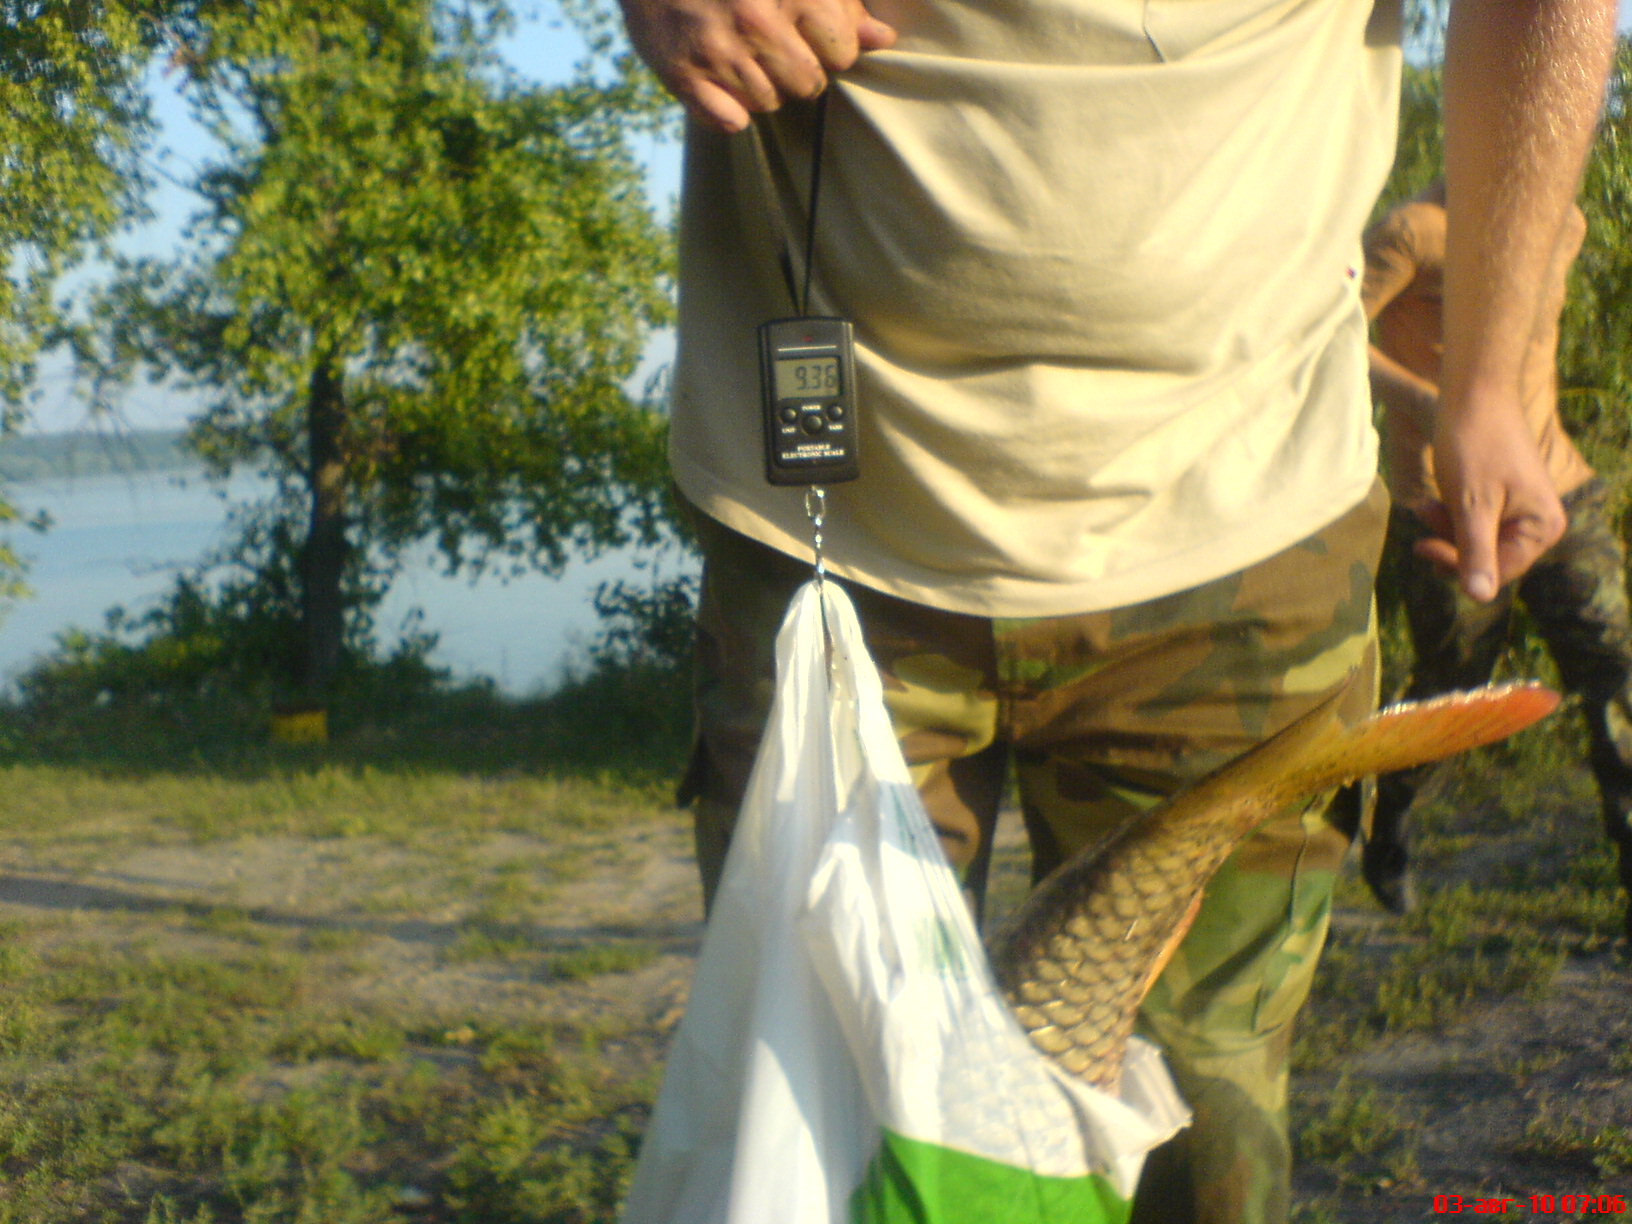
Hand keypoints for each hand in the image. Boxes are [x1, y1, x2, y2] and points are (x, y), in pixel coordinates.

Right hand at [616, 0, 895, 131]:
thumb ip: (841, 2)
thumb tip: (882, 38)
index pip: (842, 54)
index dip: (828, 45)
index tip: (804, 28)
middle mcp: (756, 19)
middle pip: (809, 85)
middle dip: (796, 69)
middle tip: (768, 42)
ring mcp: (718, 50)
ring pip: (770, 103)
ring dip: (760, 86)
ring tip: (738, 51)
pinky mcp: (682, 75)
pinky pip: (731, 122)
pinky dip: (728, 109)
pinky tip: (717, 79)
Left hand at [1412, 388, 1563, 601]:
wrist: (1475, 395)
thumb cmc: (1475, 446)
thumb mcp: (1471, 504)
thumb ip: (1475, 552)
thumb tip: (1480, 598)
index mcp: (1542, 529)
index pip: (1497, 573)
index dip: (1456, 565)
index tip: (1421, 545)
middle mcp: (1540, 525)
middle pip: (1488, 561)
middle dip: (1451, 545)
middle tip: (1425, 517)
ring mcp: (1522, 512)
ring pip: (1477, 544)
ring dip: (1447, 531)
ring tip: (1427, 505)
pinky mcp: (1503, 500)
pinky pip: (1475, 524)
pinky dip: (1452, 518)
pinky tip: (1433, 501)